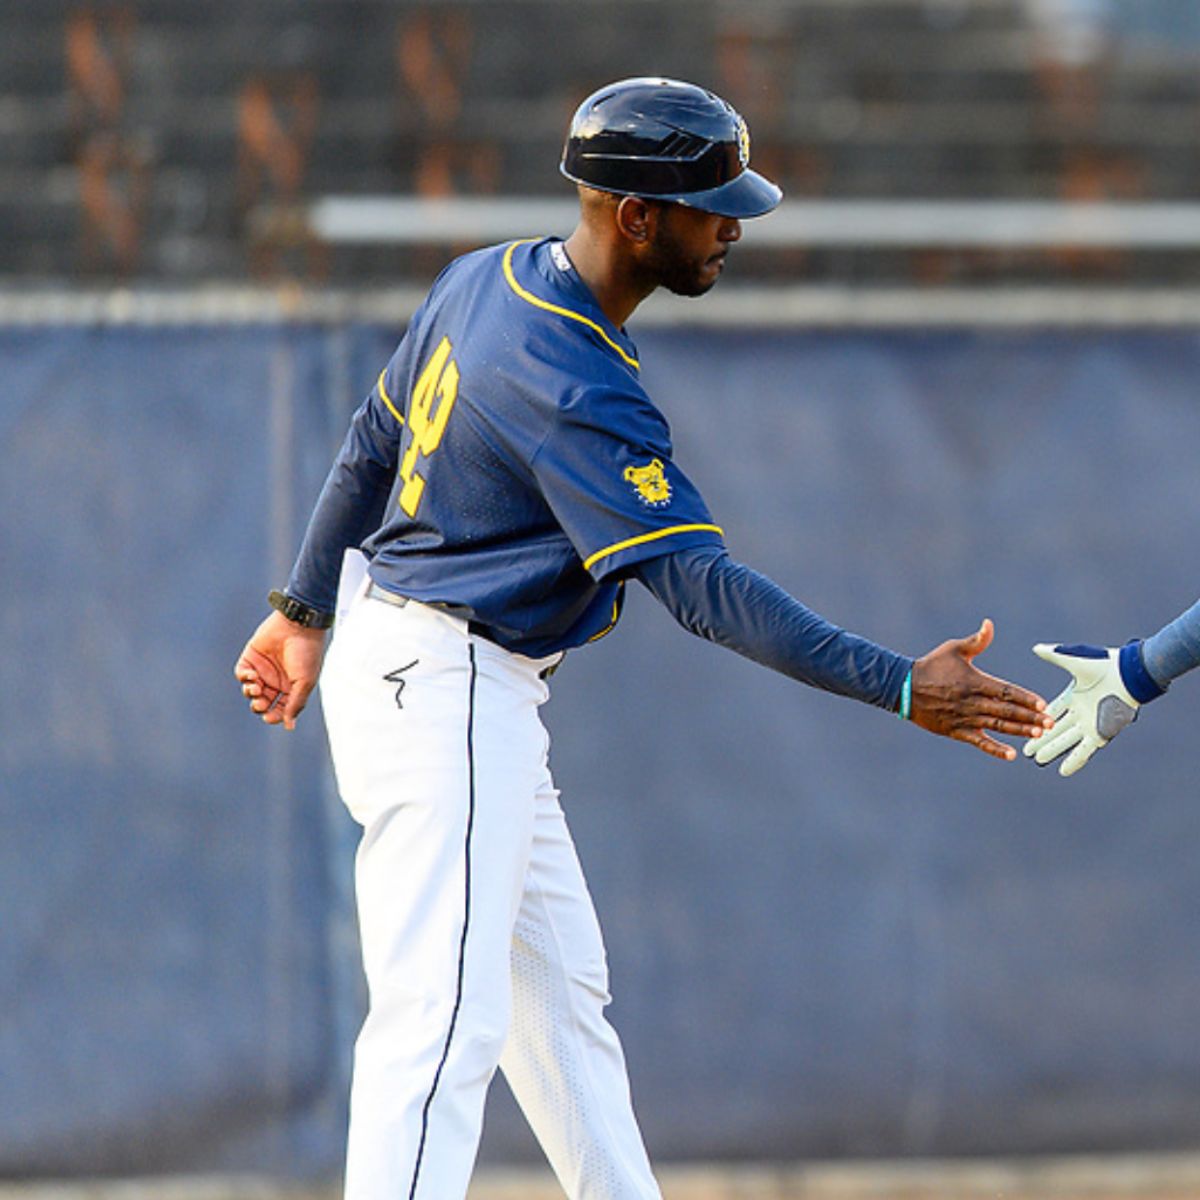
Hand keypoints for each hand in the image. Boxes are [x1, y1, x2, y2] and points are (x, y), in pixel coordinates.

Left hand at [234, 610, 327, 730]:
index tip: (270, 718)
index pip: (279, 708)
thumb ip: (295, 704)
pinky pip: (241, 674)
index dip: (274, 716)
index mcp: (291, 687)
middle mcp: (276, 680)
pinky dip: (244, 678)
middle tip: (261, 703)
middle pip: (262, 702)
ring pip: (250, 691)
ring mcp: (263, 669)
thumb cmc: (307, 653)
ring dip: (251, 693)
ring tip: (256, 688)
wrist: (298, 625)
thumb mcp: (305, 682)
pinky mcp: (251, 658)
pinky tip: (252, 676)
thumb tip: (289, 725)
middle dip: (259, 706)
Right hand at [909, 618, 1052, 760]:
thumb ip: (977, 640)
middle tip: (1050, 723)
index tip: (1043, 705)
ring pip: (997, 726)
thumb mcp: (954, 649)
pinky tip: (1011, 754)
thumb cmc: (931, 666)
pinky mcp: (956, 730)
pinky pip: (979, 742)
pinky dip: (995, 749)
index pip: (1006, 692)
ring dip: (1019, 731)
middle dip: (1030, 717)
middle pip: (1007, 711)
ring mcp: (965, 718)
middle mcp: (972, 702)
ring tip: (1038, 734)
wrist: (903, 687)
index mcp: (975, 682)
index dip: (1026, 698)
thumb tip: (989, 624)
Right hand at [1022, 641, 1158, 775]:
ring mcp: (1090, 723)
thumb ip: (1054, 656)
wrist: (1128, 674)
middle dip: (1040, 739)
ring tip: (1038, 761)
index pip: (1052, 711)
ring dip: (1053, 750)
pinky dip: (1075, 760)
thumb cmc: (1104, 664)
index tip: (1023, 725)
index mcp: (1074, 696)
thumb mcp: (1073, 659)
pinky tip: (1064, 771)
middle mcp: (1080, 712)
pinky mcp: (1101, 732)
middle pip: (1055, 729)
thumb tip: (1036, 648)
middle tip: (1026, 750)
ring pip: (1067, 740)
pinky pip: (1086, 750)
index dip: (1037, 718)